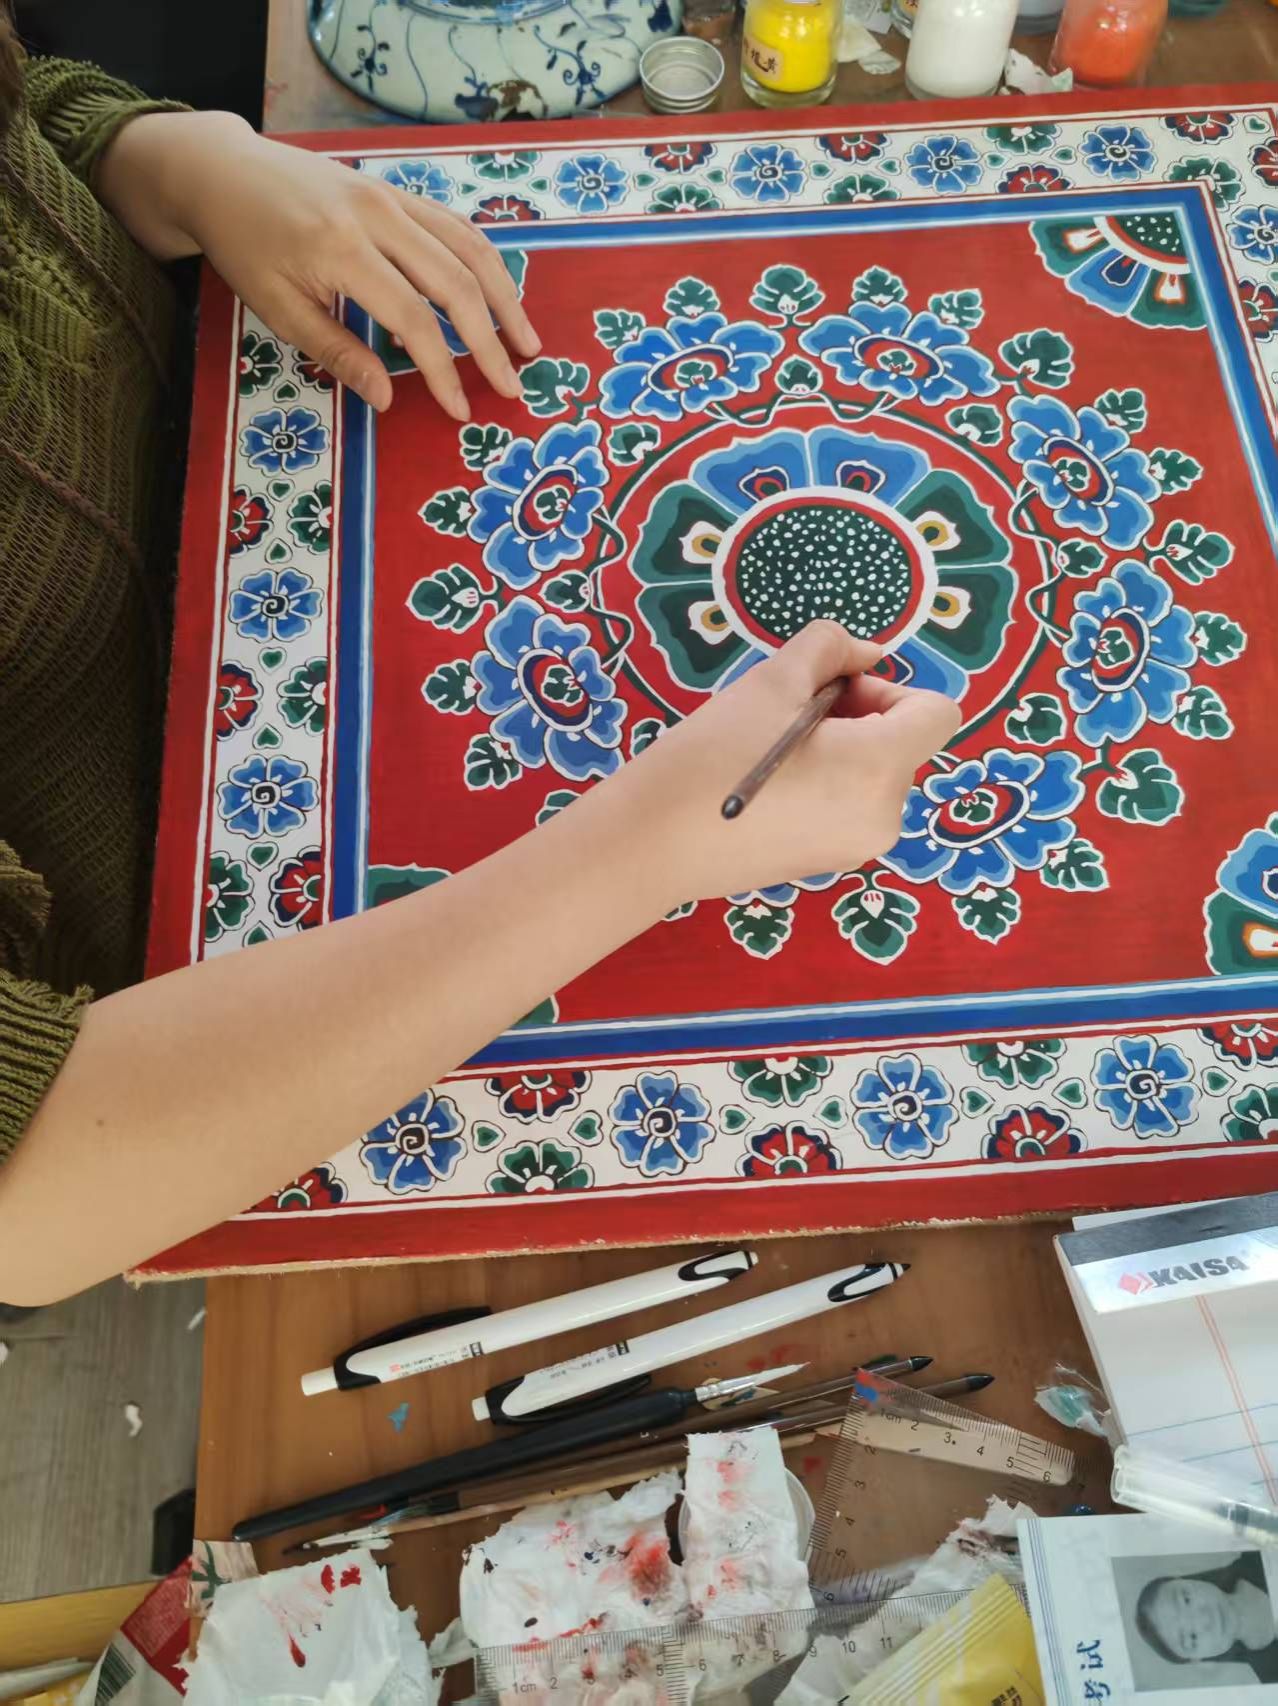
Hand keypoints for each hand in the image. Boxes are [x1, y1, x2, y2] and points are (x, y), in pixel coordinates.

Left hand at [97, 112, 539, 419]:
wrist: (223, 172)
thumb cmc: (244, 247)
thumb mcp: (277, 309)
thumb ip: (336, 352)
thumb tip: (387, 397)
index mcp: (341, 251)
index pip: (414, 320)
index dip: (444, 370)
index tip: (460, 409)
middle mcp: (377, 217)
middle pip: (455, 282)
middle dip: (489, 340)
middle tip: (512, 384)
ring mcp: (391, 197)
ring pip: (468, 246)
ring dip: (505, 297)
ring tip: (526, 342)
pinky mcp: (396, 190)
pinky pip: (454, 225)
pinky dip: (484, 263)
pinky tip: (498, 296)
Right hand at [606, 622, 960, 906]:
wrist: (648, 844)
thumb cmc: (710, 756)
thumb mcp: (771, 681)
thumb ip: (832, 648)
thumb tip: (869, 652)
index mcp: (880, 769)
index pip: (937, 712)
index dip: (889, 689)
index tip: (830, 695)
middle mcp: (884, 817)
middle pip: (904, 744)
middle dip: (859, 719)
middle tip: (788, 719)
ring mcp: (858, 848)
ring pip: (876, 775)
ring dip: (840, 751)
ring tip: (772, 755)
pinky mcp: (830, 865)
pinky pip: (851, 807)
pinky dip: (825, 786)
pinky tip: (769, 789)